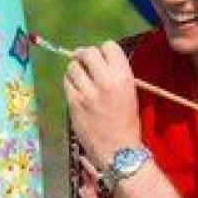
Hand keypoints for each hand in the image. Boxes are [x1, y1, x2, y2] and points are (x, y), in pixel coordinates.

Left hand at [63, 42, 140, 169]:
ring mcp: (87, 92)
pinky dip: (70, 82)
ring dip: (76, 69)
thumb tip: (99, 60)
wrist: (118, 150)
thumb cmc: (127, 122)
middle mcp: (105, 81)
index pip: (109, 46)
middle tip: (85, 63)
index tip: (102, 59)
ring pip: (73, 66)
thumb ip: (116, 74)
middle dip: (85, 56)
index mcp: (124, 77)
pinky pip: (66, 82)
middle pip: (88, 52)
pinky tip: (76, 90)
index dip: (104, 51)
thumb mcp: (130, 93)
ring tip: (81, 79)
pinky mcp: (74, 103)